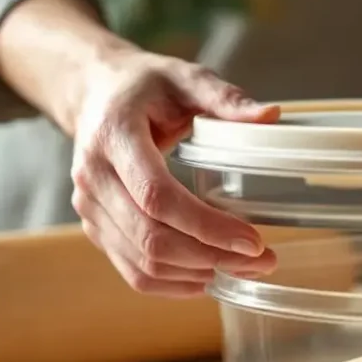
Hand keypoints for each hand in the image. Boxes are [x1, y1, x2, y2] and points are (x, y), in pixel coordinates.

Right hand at [70, 49, 279, 296]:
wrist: (93, 94)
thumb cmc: (144, 86)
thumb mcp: (185, 77)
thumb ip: (225, 98)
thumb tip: (272, 116)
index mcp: (114, 136)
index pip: (158, 197)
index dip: (207, 226)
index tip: (253, 240)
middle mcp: (93, 177)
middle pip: (151, 238)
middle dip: (212, 256)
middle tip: (262, 260)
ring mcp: (89, 207)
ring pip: (143, 262)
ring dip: (198, 274)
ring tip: (244, 268)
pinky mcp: (95, 228)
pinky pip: (133, 270)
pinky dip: (174, 283)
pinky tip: (208, 277)